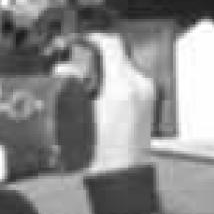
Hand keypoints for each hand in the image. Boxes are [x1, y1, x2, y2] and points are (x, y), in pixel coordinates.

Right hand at [58, 32, 155, 172]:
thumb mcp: (78, 117)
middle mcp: (139, 86)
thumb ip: (71, 86)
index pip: (110, 44)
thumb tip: (64, 68)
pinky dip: (117, 81)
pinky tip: (104, 96)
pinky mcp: (149, 102)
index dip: (92, 38)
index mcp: (122, 86)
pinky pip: (131, 80)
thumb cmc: (101, 154)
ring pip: (125, 67)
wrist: (121, 175)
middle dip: (97, 56)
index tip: (81, 40)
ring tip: (91, 84)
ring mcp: (147, 94)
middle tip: (80, 63)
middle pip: (118, 54)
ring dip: (107, 69)